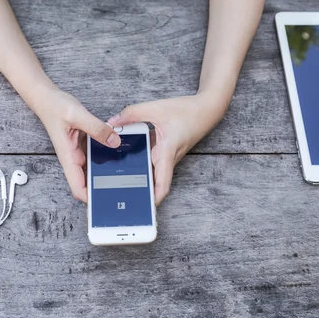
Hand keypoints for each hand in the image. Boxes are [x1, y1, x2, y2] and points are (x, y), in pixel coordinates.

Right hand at [36, 87, 120, 202]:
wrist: (47, 98)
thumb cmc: (55, 107)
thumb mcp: (77, 115)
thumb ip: (97, 128)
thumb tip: (115, 141)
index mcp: (68, 157)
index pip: (78, 188)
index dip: (91, 199)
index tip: (106, 202)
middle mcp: (74, 158)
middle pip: (89, 183)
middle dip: (104, 188)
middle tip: (124, 189)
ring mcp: (80, 153)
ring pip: (94, 170)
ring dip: (107, 172)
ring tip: (126, 174)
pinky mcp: (84, 145)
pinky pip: (97, 155)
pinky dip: (107, 156)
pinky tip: (120, 153)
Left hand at [108, 93, 227, 204]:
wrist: (206, 110)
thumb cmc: (187, 111)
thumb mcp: (156, 108)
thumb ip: (132, 114)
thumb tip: (112, 123)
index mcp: (167, 152)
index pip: (162, 184)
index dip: (153, 199)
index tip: (141, 209)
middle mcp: (167, 158)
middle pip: (153, 182)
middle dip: (139, 191)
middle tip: (120, 197)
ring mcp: (166, 156)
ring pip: (150, 171)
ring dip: (137, 177)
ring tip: (116, 181)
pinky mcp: (164, 151)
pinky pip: (150, 160)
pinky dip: (139, 160)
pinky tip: (124, 157)